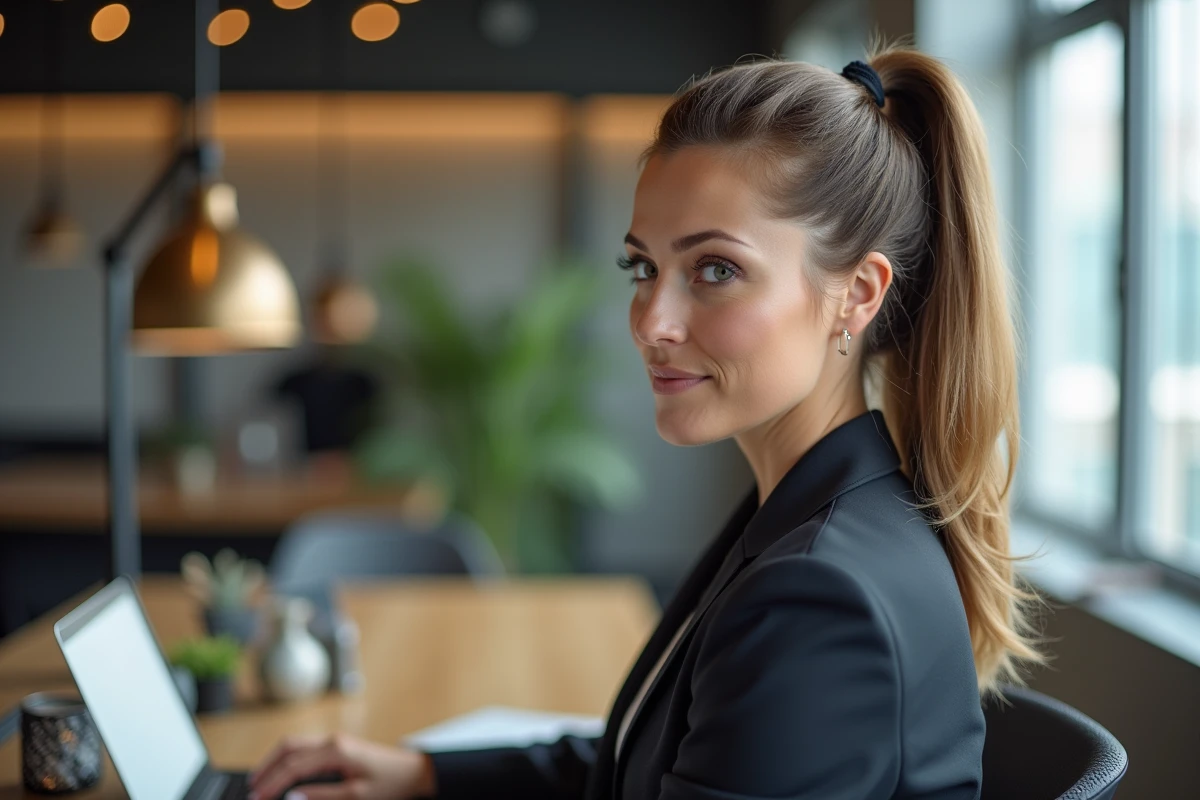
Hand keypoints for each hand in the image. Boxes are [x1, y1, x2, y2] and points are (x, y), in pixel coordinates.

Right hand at [248, 733, 436, 799]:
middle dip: (267, 767)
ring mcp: (335, 743)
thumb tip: (292, 798)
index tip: (256, 798)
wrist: (415, 772)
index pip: (293, 766)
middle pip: (289, 747)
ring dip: (276, 762)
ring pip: (296, 746)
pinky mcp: (338, 748)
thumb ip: (322, 796)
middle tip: (251, 788)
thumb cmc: (390, 784)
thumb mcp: (356, 796)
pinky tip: (283, 775)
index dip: (272, 783)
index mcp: (336, 750)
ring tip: (261, 782)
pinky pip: (306, 751)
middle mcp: (333, 741)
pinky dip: (289, 761)